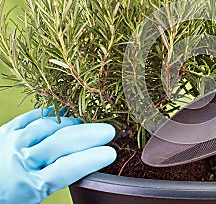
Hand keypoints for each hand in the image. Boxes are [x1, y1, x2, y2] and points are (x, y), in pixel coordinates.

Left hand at [0, 107, 115, 203]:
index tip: (111, 152)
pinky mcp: (3, 131)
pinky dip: (48, 115)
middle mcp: (20, 160)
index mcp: (27, 186)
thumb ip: (54, 183)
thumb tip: (83, 168)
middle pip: (63, 143)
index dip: (93, 159)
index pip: (69, 168)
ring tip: (85, 126)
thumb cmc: (2, 198)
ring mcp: (10, 141)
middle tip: (109, 131)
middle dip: (90, 135)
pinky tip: (60, 116)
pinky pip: (30, 117)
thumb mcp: (29, 200)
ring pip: (49, 126)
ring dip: (71, 124)